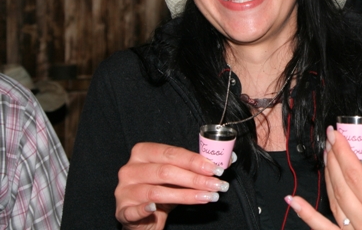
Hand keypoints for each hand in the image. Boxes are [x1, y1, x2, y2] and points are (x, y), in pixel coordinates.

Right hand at [115, 142, 231, 228]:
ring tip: (209, 197)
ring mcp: (124, 190)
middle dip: (196, 178)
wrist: (142, 219)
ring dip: (187, 195)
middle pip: (166, 171)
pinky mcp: (122, 211)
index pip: (171, 153)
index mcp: (143, 152)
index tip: (217, 169)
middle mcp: (130, 169)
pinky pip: (133, 210)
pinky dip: (145, 208)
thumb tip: (230, 158)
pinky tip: (157, 209)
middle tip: (218, 185)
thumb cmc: (163, 191)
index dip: (195, 160)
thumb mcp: (179, 176)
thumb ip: (199, 166)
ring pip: (157, 191)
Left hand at [287, 128, 361, 229]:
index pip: (355, 172)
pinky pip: (322, 227)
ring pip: (333, 199)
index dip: (342, 150)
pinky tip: (292, 200)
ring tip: (325, 154)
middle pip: (341, 183)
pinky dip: (306, 214)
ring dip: (327, 175)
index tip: (336, 133)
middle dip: (333, 157)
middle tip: (330, 137)